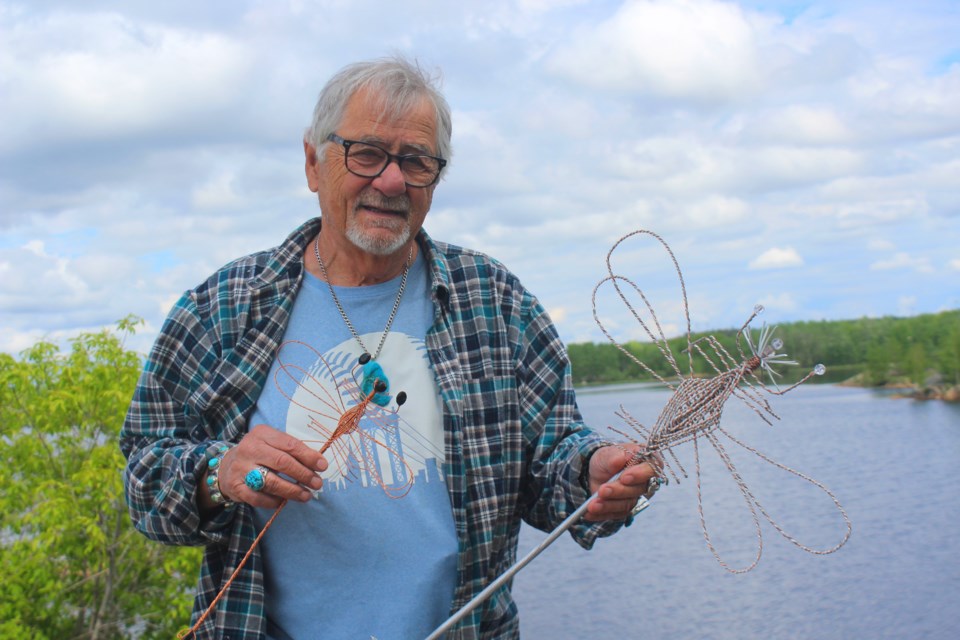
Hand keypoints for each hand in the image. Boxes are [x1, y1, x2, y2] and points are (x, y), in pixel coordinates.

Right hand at [206, 425, 327, 509]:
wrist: (226, 466)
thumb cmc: (259, 454)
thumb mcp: (272, 443)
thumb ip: (292, 450)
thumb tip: (318, 463)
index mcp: (262, 433)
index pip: (290, 445)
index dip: (309, 456)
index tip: (323, 466)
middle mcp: (250, 448)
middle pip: (282, 462)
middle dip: (303, 474)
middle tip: (317, 483)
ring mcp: (241, 468)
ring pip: (272, 482)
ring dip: (293, 491)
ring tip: (306, 495)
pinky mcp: (236, 487)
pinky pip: (259, 498)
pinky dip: (274, 501)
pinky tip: (284, 501)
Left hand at [583, 444, 659, 521]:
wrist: (596, 472)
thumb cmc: (607, 459)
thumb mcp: (607, 453)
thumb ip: (615, 455)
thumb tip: (620, 459)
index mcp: (645, 462)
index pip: (651, 469)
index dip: (640, 474)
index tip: (624, 477)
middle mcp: (644, 482)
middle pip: (637, 490)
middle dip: (618, 491)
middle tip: (602, 490)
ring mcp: (635, 497)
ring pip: (626, 504)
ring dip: (608, 505)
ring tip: (592, 505)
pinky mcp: (624, 509)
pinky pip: (615, 514)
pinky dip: (601, 514)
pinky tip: (589, 513)